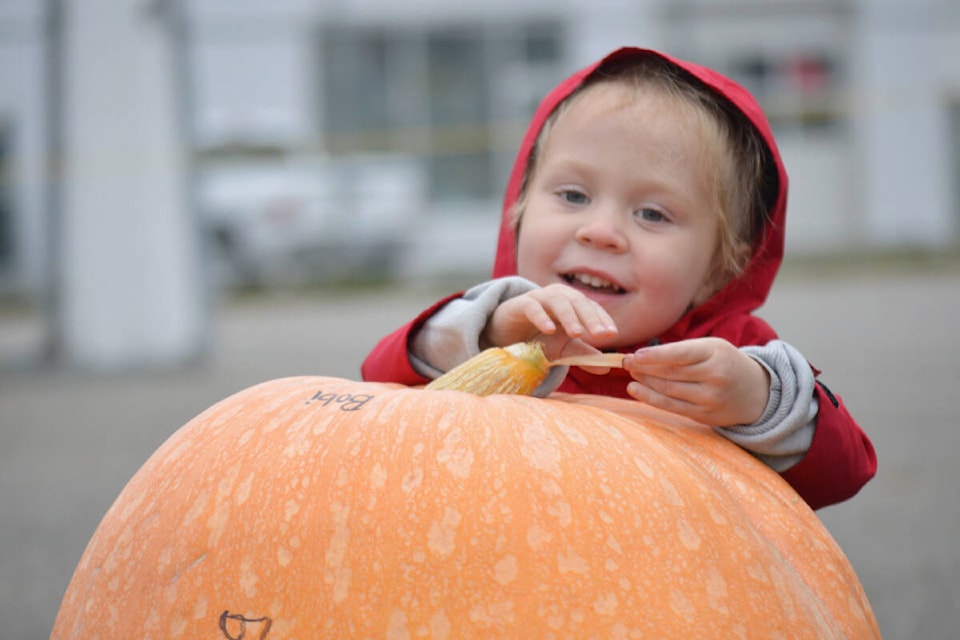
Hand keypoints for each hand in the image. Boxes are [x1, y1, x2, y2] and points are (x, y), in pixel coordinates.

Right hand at [484, 284, 618, 367]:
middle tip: (601, 335)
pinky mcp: (518, 305)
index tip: (611, 335)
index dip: (602, 319)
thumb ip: (583, 356)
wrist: (504, 335)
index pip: (591, 307)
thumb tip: (606, 367)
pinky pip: (531, 306)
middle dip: (591, 317)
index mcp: (571, 303)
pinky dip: (541, 317)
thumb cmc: (537, 338)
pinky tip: (549, 330)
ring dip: (569, 316)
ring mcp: (537, 298)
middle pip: (578, 300)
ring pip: (557, 300)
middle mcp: (557, 296)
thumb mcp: (562, 349)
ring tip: (577, 333)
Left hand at [622, 337, 769, 426]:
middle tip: (626, 362)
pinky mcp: (704, 416)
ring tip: (630, 374)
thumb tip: (644, 355)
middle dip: (644, 368)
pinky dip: (650, 398)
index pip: (680, 355)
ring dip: (645, 382)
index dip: (654, 356)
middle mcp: (715, 377)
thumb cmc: (725, 362)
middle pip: (671, 373)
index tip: (634, 355)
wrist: (756, 392)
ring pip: (669, 391)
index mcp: (716, 354)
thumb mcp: (711, 348)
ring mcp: (710, 399)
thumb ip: (682, 350)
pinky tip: (635, 389)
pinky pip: (672, 407)